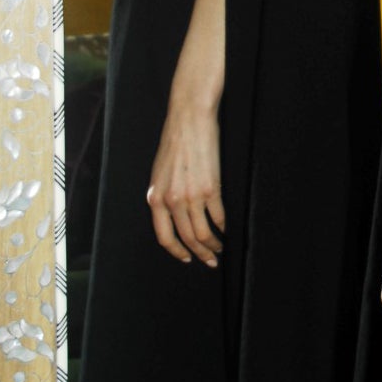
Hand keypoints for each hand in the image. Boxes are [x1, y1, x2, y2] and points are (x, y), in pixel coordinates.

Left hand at [147, 98, 224, 267]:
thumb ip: (164, 196)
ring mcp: (191, 196)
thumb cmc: (175, 143)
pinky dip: (224, 226)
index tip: (187, 258)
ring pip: (203, 232)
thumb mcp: (160, 173)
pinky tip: (227, 228)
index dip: (177, 252)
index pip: (164, 237)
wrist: (189, 121)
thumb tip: (174, 216)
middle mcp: (171, 201)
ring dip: (213, 244)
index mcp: (155, 198)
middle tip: (210, 260)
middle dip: (199, 253)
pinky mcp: (211, 188)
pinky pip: (218, 216)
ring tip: (220, 248)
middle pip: (186, 238)